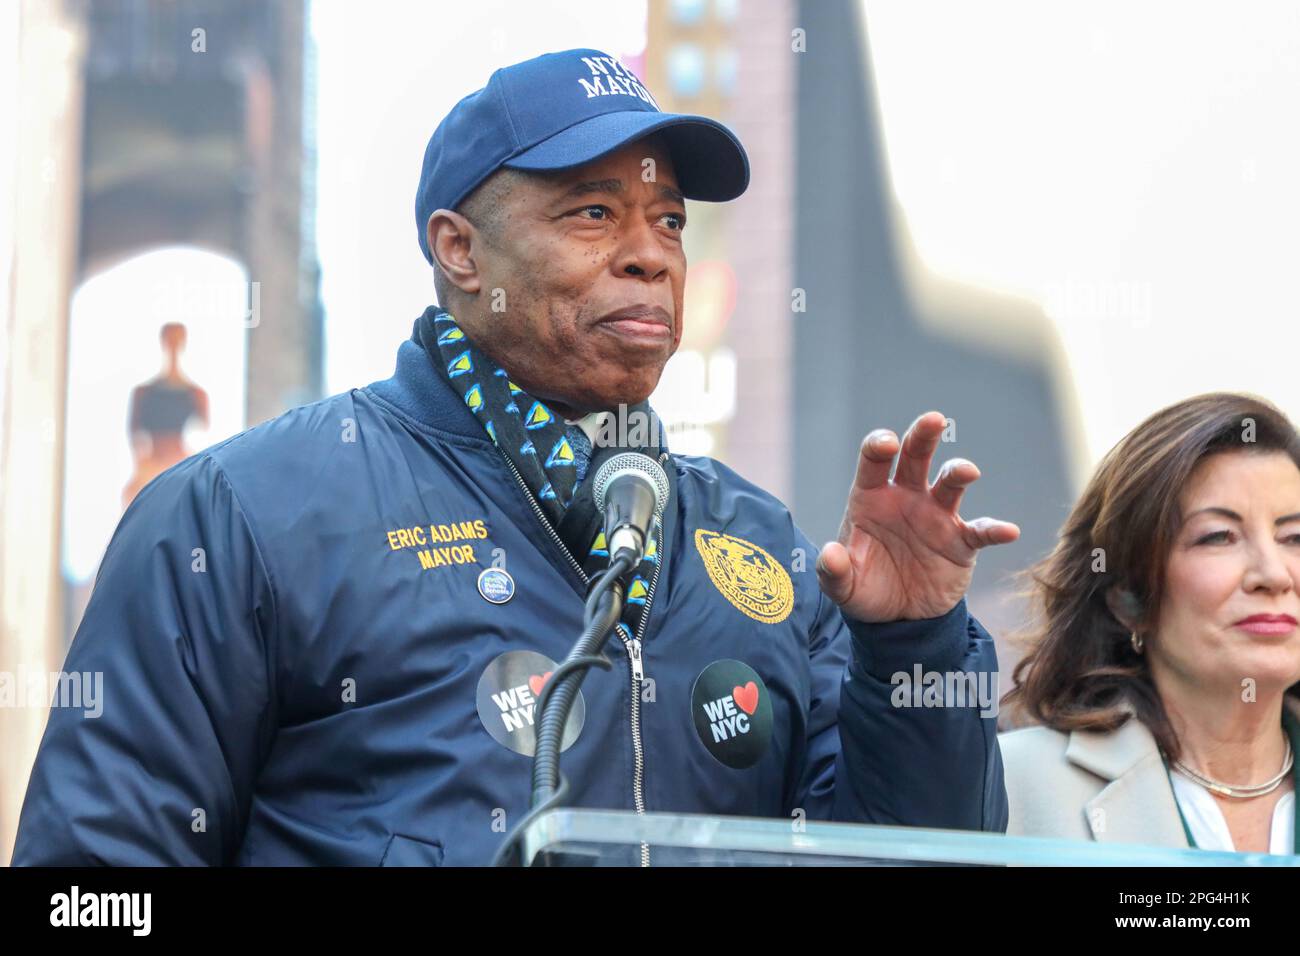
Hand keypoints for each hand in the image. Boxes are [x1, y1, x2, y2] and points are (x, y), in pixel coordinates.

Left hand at [816, 411, 1019, 622]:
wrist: (899, 617)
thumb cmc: (866, 589)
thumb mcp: (843, 587)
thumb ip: (833, 572)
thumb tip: (830, 554)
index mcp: (872, 498)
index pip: (874, 462)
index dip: (879, 446)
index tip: (887, 444)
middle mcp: (906, 498)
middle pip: (915, 457)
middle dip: (923, 436)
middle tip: (934, 419)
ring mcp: (936, 517)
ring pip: (949, 484)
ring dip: (958, 473)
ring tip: (966, 472)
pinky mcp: (961, 542)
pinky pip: (981, 531)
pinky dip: (994, 530)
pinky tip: (1008, 532)